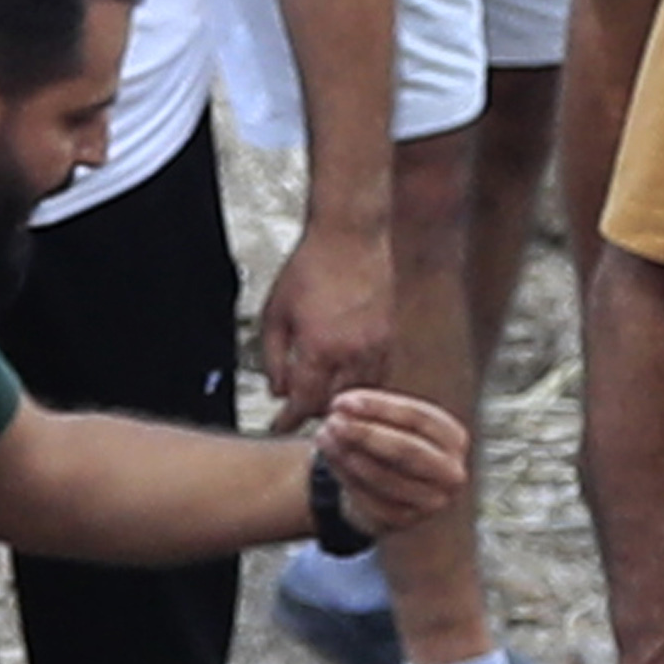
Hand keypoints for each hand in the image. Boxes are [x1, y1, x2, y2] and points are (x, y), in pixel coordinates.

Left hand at [258, 224, 394, 417]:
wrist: (350, 235)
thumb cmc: (311, 266)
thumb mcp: (276, 312)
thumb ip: (273, 357)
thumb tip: (278, 390)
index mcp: (320, 348)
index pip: (304, 403)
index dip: (289, 421)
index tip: (279, 427)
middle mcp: (353, 353)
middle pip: (334, 406)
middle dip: (313, 413)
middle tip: (297, 413)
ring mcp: (376, 347)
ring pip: (360, 396)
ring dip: (340, 402)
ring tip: (322, 399)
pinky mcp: (390, 338)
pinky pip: (378, 377)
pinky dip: (361, 387)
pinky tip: (347, 382)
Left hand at [308, 388, 468, 539]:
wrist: (385, 486)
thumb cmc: (388, 441)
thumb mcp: (391, 420)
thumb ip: (376, 410)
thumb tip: (344, 406)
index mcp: (454, 437)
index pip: (418, 417)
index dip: (378, 407)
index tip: (342, 401)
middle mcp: (451, 472)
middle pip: (408, 450)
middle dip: (366, 434)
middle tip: (333, 422)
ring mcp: (432, 501)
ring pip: (386, 477)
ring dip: (350, 456)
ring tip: (323, 436)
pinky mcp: (406, 520)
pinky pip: (372, 499)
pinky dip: (347, 477)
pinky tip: (329, 459)